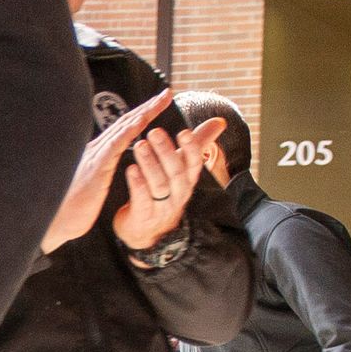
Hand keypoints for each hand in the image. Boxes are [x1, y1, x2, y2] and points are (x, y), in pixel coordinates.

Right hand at [45, 89, 174, 250]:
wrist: (53, 223)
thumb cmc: (70, 208)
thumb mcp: (90, 186)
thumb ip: (99, 172)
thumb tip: (105, 169)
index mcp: (97, 154)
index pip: (122, 129)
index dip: (141, 115)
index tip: (158, 105)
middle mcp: (96, 149)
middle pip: (126, 122)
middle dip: (148, 106)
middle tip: (167, 93)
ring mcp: (94, 156)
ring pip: (123, 128)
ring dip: (144, 112)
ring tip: (162, 100)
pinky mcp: (95, 168)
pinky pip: (115, 145)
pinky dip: (129, 131)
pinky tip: (142, 122)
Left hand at [114, 117, 226, 250]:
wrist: (146, 230)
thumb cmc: (165, 191)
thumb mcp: (182, 167)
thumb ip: (199, 143)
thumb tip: (220, 121)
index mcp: (188, 180)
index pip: (194, 163)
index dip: (191, 148)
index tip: (184, 131)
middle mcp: (178, 194)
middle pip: (176, 173)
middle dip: (166, 151)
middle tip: (154, 132)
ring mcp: (162, 207)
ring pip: (159, 185)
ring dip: (149, 164)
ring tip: (139, 146)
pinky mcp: (144, 216)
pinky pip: (142, 200)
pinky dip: (137, 184)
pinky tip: (130, 169)